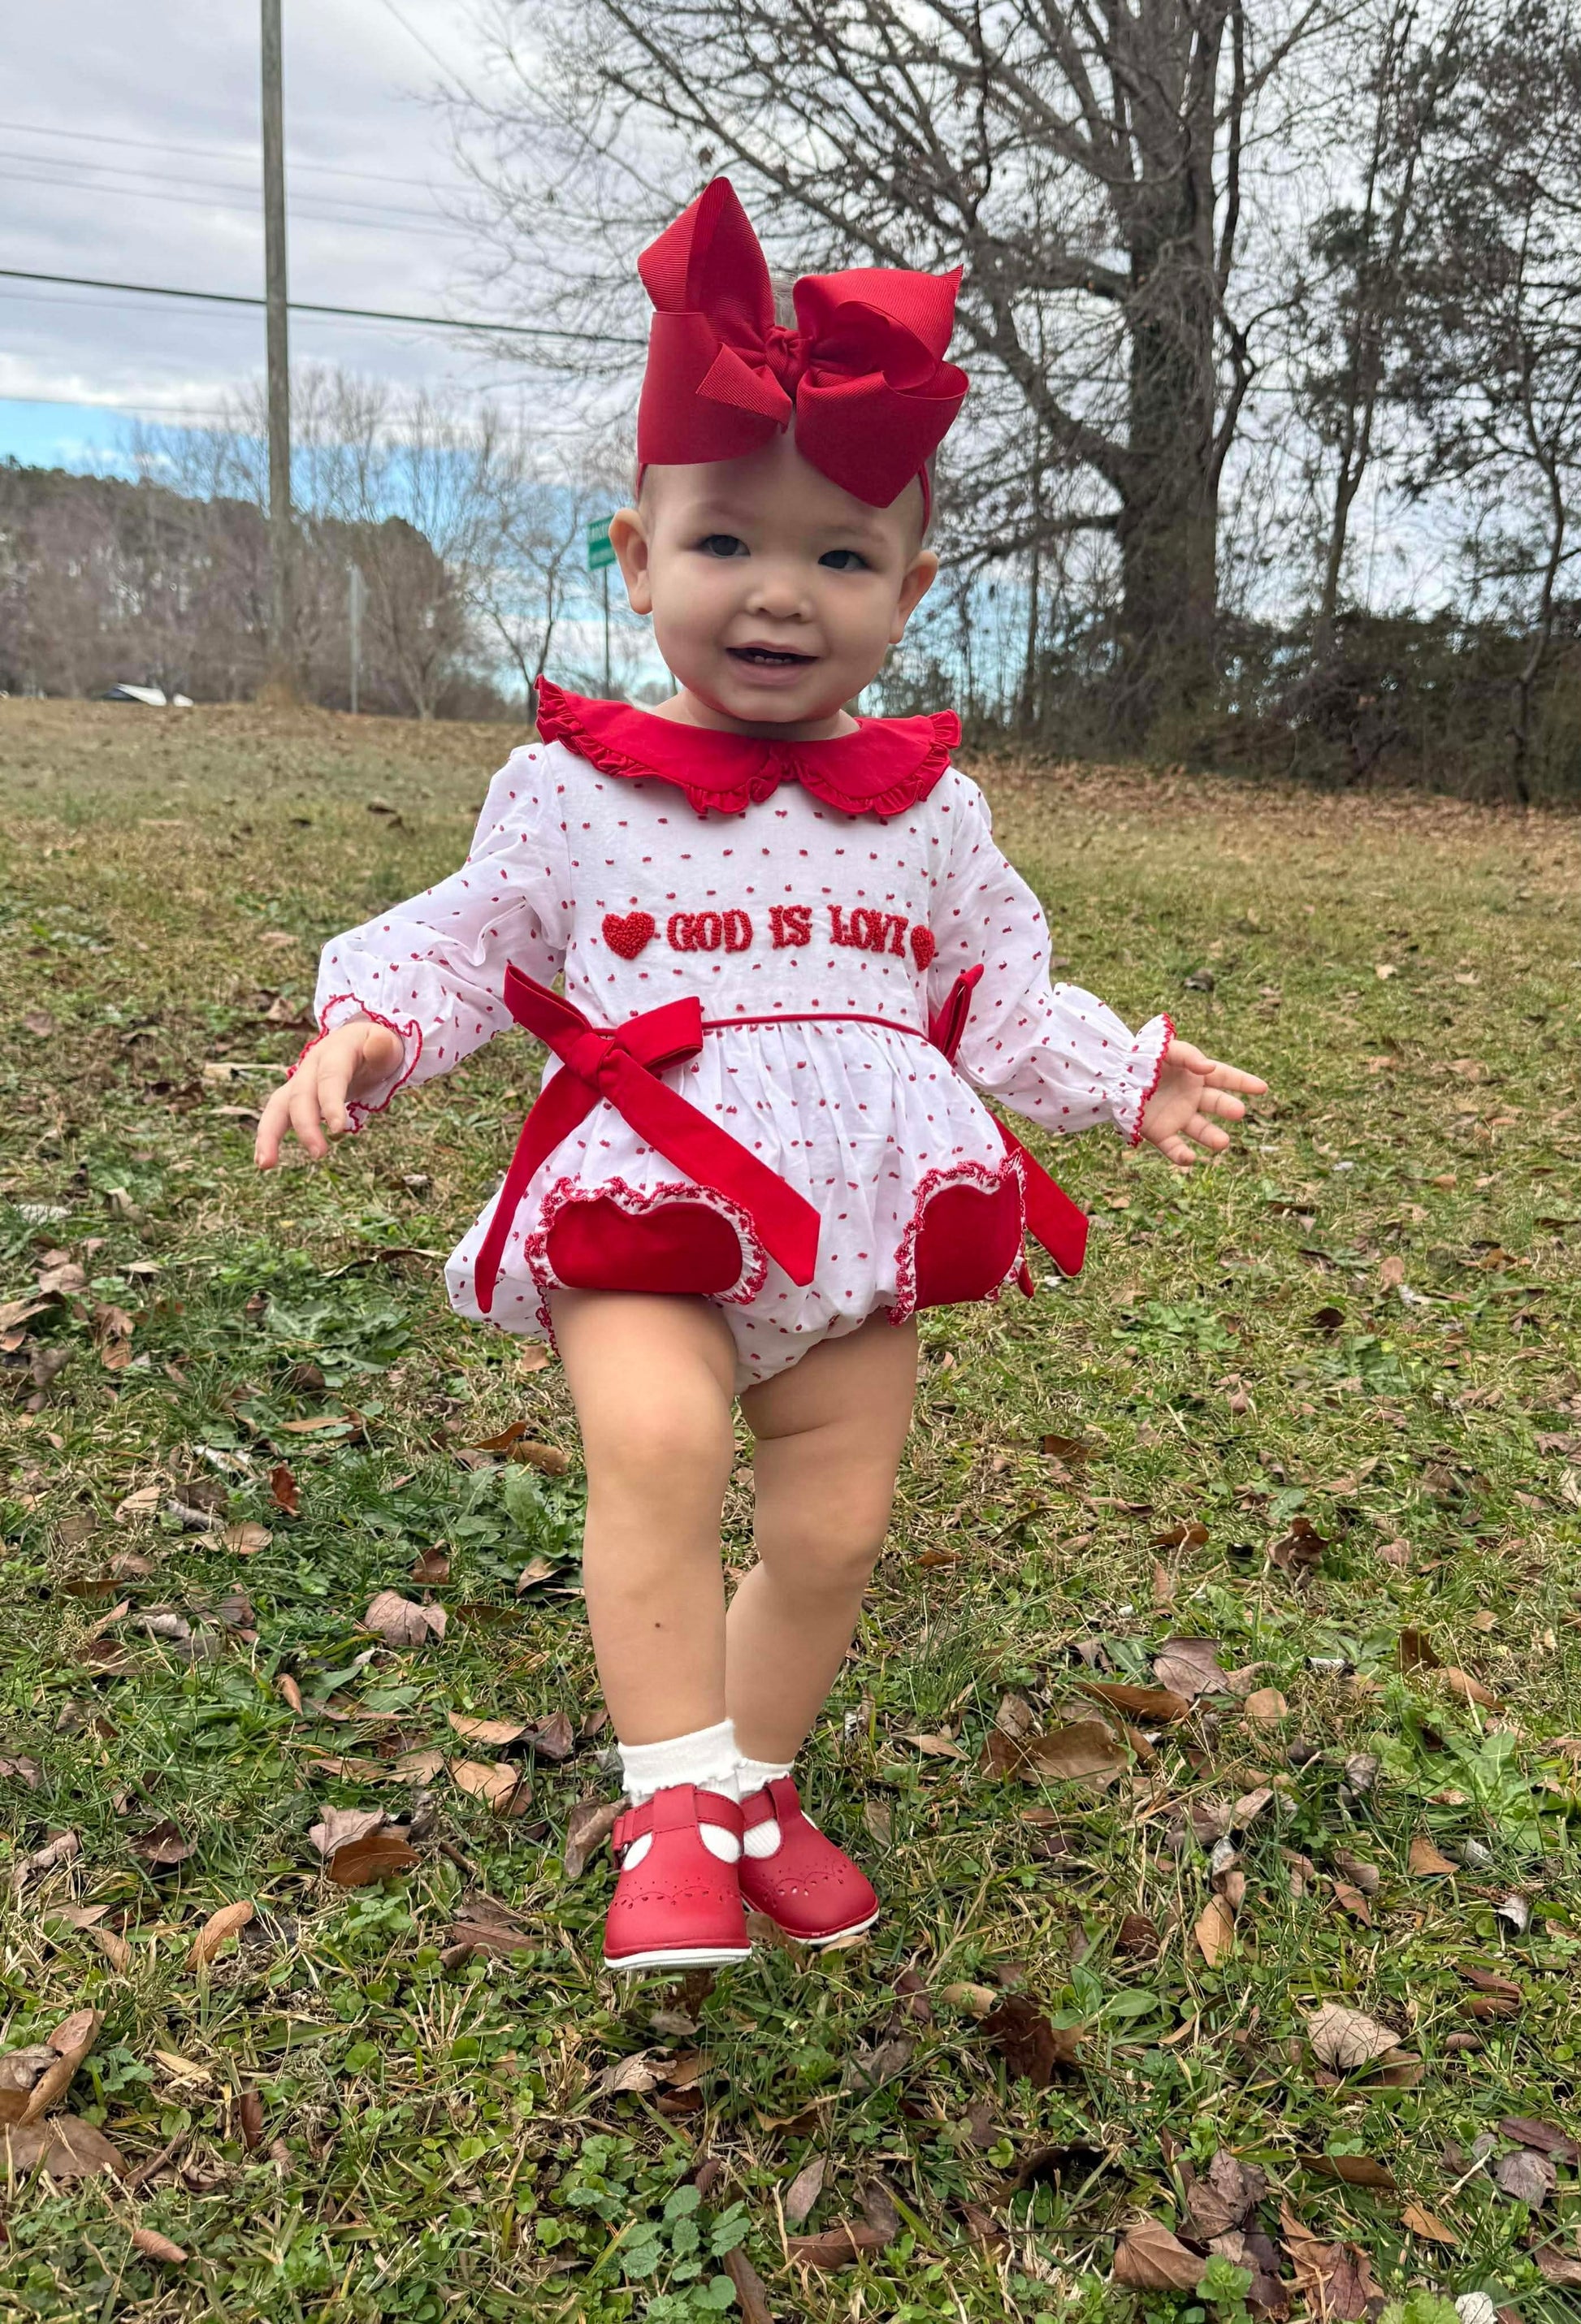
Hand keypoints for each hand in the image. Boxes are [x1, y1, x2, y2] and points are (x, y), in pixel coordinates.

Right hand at [254, 1017, 404, 1168]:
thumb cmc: (375, 1047)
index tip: (339, 1129)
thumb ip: (383, 1046)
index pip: (331, 1077)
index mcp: (335, 1052)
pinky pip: (277, 1116)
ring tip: (266, 1164)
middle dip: (306, 1125)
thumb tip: (380, 1042)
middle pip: (301, 1095)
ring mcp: (300, 1082)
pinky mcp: (295, 1097)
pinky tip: (265, 1162)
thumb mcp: (386, 1043)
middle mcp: (311, 1066)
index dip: (331, 1101)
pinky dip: (269, 1138)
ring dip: (270, 1134)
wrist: (357, 1042)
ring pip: (278, 1106)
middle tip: (320, 1154)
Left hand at [1139, 1037, 1266, 1166]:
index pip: (1225, 1078)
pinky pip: (1174, 1147)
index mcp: (1196, 1075)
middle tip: (1237, 1112)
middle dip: (1228, 1108)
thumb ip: (1188, 1056)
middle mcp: (1191, 1098)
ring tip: (1222, 1143)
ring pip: (1200, 1130)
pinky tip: (1190, 1159)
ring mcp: (1177, 1116)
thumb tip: (1210, 1068)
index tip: (1263, 1088)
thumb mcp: (1167, 1049)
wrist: (1113, 1074)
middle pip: (1217, 1104)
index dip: (1244, 1082)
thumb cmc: (1144, 1057)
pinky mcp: (1159, 1132)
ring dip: (1212, 1137)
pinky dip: (1181, 1155)